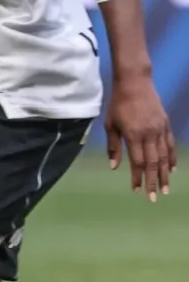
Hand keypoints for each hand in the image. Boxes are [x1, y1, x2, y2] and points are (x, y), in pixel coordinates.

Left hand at [105, 71, 175, 199]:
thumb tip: (114, 166)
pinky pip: (170, 145)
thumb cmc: (118, 104)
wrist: (135, 83)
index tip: (136, 190)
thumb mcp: (110, 124)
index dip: (137, 177)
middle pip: (153, 163)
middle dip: (153, 181)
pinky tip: (171, 169)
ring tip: (165, 188)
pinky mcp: (166, 125)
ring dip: (164, 174)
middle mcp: (149, 134)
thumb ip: (113, 146)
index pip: (137, 162)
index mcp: (133, 135)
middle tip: (154, 197)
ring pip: (164, 156)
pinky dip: (171, 158)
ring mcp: (160, 130)